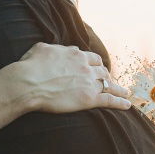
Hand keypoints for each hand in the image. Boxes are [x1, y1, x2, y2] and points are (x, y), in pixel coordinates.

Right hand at [11, 42, 131, 112]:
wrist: (28, 83)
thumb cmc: (30, 66)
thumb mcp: (42, 49)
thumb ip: (54, 48)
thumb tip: (56, 48)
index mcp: (75, 54)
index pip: (92, 58)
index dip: (96, 64)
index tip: (97, 69)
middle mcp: (85, 66)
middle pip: (103, 71)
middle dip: (107, 76)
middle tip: (111, 82)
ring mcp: (89, 82)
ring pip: (109, 84)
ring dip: (118, 88)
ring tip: (125, 93)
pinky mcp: (89, 98)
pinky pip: (109, 100)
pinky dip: (120, 102)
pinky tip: (127, 105)